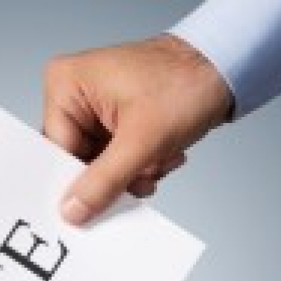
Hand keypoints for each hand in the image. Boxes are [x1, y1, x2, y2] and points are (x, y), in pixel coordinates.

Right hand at [43, 34, 232, 224]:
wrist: (224, 69)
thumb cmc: (186, 83)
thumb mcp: (142, 141)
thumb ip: (103, 181)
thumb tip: (73, 211)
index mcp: (65, 85)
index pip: (56, 151)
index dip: (75, 182)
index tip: (93, 206)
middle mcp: (74, 94)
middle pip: (76, 160)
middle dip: (112, 176)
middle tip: (139, 176)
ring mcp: (94, 107)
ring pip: (97, 165)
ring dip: (130, 173)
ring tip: (157, 160)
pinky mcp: (112, 119)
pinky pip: (113, 159)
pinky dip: (137, 166)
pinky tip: (160, 155)